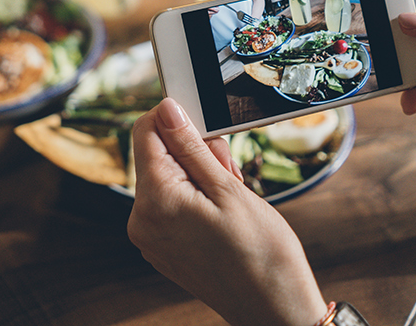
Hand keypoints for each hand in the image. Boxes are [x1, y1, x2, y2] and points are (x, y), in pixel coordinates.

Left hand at [127, 98, 327, 325]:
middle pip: (156, 156)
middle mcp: (142, 220)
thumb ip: (191, 146)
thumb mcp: (227, 188)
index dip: (172, 117)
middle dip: (193, 151)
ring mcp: (150, 237)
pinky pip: (169, 204)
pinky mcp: (161, 246)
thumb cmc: (260, 253)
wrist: (273, 307)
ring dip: (197, 173)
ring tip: (230, 191)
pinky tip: (220, 208)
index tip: (202, 122)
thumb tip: (167, 109)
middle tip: (228, 166)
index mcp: (155, 201)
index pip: (144, 132)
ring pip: (166, 179)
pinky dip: (193, 195)